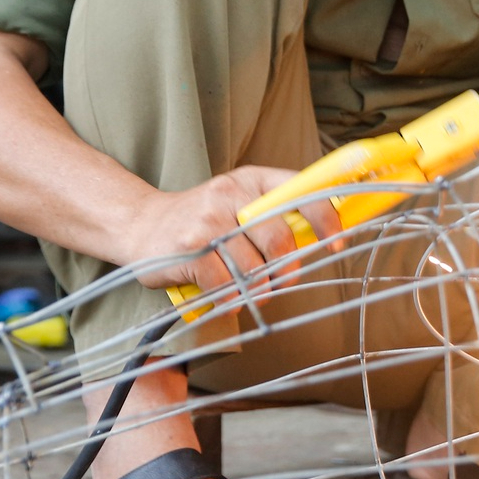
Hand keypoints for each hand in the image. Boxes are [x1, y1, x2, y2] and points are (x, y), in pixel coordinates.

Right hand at [128, 166, 342, 295]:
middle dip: (286, 270)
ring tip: (248, 289)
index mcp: (251, 180)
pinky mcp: (189, 248)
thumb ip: (274, 216)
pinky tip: (224, 294)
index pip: (300, 193)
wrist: (140, 224)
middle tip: (281, 281)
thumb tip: (320, 240)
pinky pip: (226, 286)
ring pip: (254, 269)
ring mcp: (208, 220)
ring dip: (257, 289)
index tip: (337, 243)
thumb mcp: (239, 203)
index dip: (326, 218)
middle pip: (280, 240)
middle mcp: (231, 194)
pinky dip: (230, 298)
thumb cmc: (202, 220)